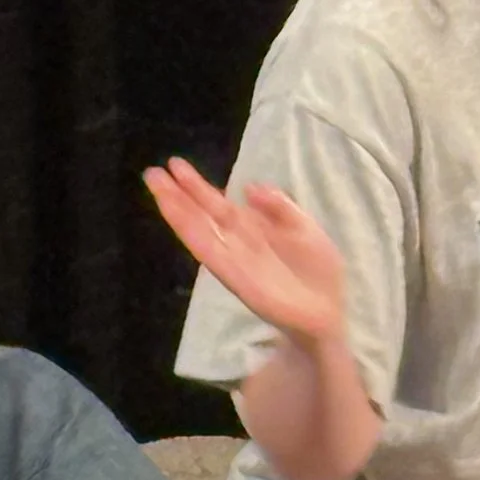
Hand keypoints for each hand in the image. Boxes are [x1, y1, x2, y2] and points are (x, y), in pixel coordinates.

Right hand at [144, 157, 346, 346]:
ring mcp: (233, 260)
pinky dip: (192, 233)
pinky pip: (209, 252)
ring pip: (199, 230)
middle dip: (178, 194)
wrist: (326, 313)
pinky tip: (177, 217)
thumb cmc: (318, 274)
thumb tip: (249, 187)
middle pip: (202, 214)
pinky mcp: (235, 277)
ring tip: (156, 188)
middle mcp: (237, 243)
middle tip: (152, 173)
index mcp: (253, 230)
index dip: (198, 187)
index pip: (219, 205)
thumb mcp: (304, 228)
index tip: (176, 166)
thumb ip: (279, 207)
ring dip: (177, 209)